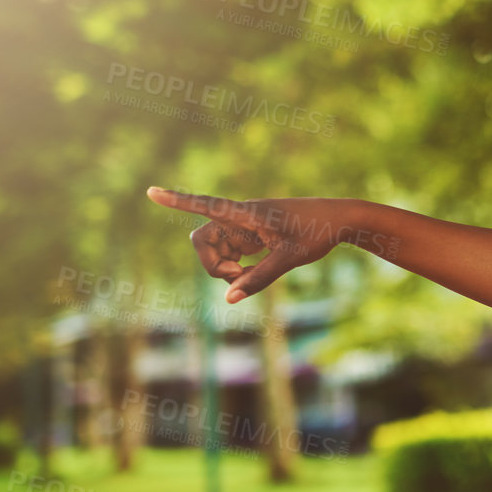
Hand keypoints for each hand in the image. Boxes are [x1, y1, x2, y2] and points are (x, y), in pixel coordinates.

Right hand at [146, 188, 347, 302]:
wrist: (341, 219)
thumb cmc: (317, 232)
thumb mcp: (289, 259)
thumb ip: (258, 279)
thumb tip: (229, 299)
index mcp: (247, 214)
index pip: (206, 206)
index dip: (177, 201)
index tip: (151, 191)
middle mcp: (241, 217)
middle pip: (204, 240)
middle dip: (211, 263)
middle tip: (238, 276)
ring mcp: (246, 227)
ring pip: (216, 250)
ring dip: (225, 269)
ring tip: (250, 276)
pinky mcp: (253, 235)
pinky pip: (231, 254)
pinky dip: (237, 268)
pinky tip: (254, 272)